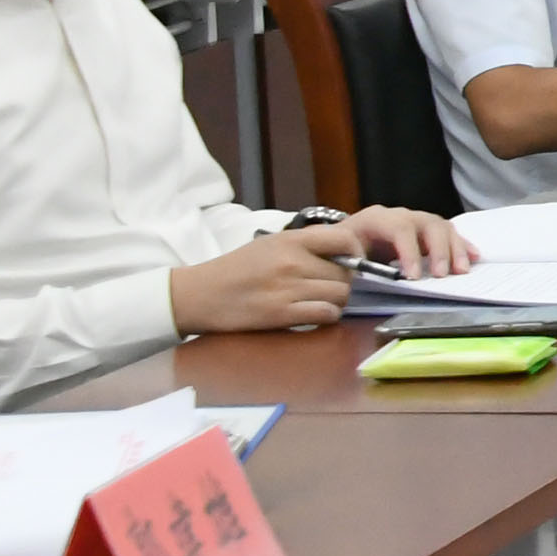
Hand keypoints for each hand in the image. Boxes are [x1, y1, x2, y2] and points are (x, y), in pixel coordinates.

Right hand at [174, 230, 360, 335]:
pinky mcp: (282, 313)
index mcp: (290, 240)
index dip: (356, 252)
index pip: (344, 239)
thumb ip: (305, 244)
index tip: (352, 262)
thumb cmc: (236, 269)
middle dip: (344, 282)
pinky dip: (325, 316)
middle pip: (345, 273)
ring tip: (319, 301)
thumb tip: (344, 249)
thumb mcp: (270, 244)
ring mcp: (287, 288)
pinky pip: (326, 314)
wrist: (200, 294)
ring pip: (340, 295)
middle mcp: (292, 261)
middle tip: (328, 287)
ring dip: (336, 301)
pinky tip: (312, 314)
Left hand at [327, 207, 472, 277]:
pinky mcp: (428, 231)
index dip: (409, 251)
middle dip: (437, 251)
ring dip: (455, 249)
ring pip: (443, 228)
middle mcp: (402, 215)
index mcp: (377, 218)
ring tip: (461, 271)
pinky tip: (473, 258)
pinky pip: (451, 234)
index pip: (399, 228)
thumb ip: (351, 261)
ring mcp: (418, 221)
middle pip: (428, 224)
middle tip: (441, 275)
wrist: (344, 239)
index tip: (413, 276)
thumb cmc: (343, 248)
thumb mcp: (340, 252)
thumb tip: (365, 272)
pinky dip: (463, 246)